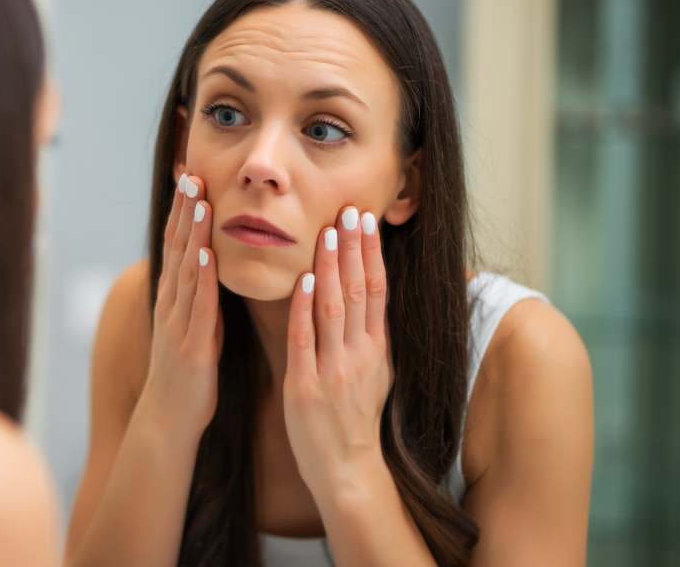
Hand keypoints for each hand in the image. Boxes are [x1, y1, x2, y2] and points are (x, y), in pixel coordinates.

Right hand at [137, 174, 221, 440]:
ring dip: (191, 233)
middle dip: (184, 209)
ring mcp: (178, 323)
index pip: (178, 245)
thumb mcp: (194, 325)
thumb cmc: (187, 374)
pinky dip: (200, 278)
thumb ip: (201, 296)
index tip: (192, 176)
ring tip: (199, 199)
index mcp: (175, 298)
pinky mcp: (191, 344)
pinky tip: (205, 254)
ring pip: (185, 269)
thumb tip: (212, 266)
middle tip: (190, 171)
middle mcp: (172, 303)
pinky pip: (197, 306)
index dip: (184, 211)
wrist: (168, 419)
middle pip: (177, 247)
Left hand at [283, 206, 394, 498]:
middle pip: (357, 291)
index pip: (376, 291)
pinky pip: (304, 339)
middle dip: (353, 249)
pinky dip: (303, 307)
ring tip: (327, 233)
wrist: (346, 468)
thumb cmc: (356, 419)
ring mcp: (333, 369)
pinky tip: (302, 279)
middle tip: (349, 211)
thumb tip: (374, 297)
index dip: (371, 254)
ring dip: (329, 268)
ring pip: (332, 308)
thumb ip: (372, 335)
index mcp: (376, 349)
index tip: (365, 221)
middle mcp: (359, 354)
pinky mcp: (305, 385)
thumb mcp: (377, 373)